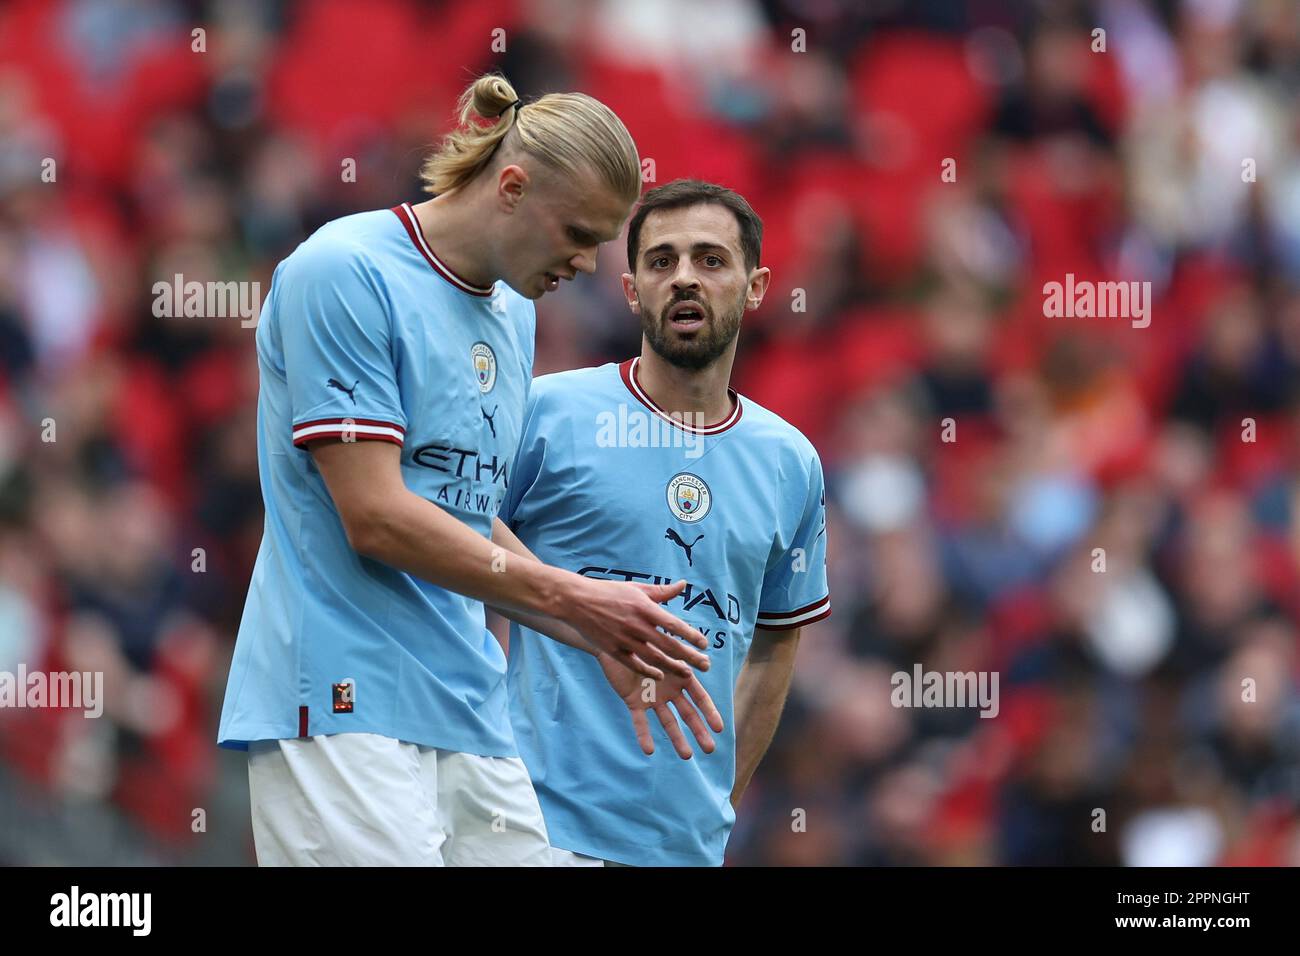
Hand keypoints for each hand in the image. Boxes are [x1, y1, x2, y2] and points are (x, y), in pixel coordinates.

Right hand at [558, 577, 710, 680]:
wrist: (576, 601)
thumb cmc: (608, 592)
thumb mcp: (636, 588)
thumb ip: (661, 591)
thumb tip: (683, 585)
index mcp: (644, 608)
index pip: (674, 625)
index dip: (691, 636)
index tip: (705, 644)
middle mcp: (637, 625)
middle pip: (668, 645)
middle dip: (689, 656)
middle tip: (705, 665)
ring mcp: (624, 639)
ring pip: (654, 658)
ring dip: (673, 667)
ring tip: (688, 673)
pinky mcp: (613, 650)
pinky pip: (634, 664)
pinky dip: (648, 671)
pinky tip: (660, 675)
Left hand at [597, 651, 724, 758]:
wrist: (616, 640)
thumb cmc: (644, 639)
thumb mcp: (665, 646)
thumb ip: (683, 655)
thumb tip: (706, 661)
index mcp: (681, 676)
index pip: (700, 698)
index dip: (710, 713)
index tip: (719, 729)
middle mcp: (669, 690)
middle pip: (688, 714)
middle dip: (699, 731)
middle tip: (710, 749)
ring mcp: (653, 698)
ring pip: (668, 722)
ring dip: (677, 739)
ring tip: (687, 756)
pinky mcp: (635, 702)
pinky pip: (640, 721)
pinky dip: (643, 735)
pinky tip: (648, 750)